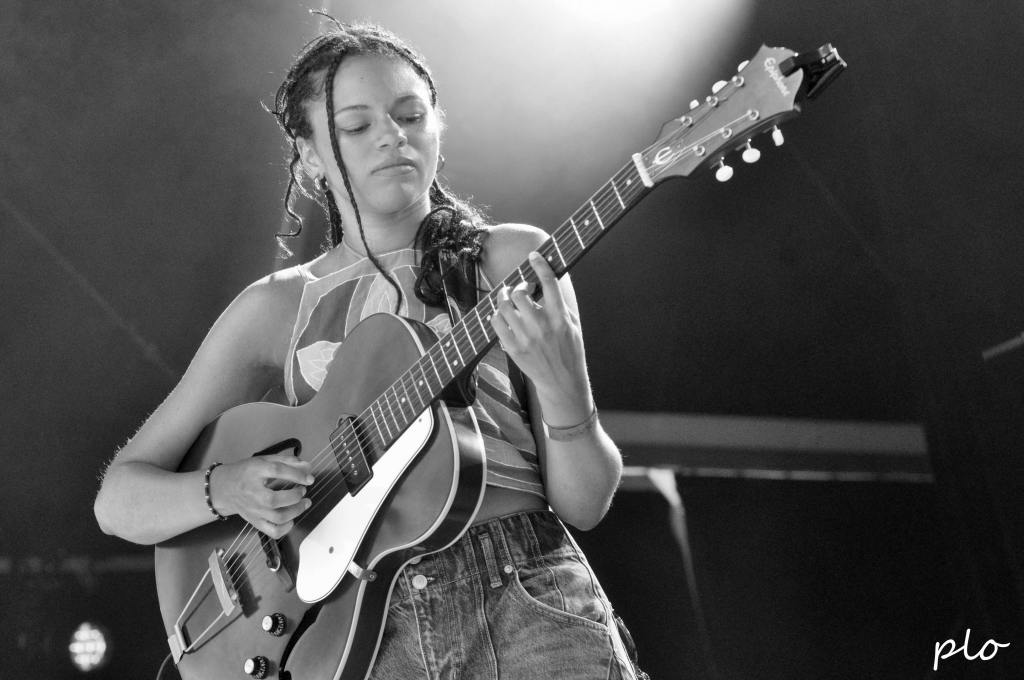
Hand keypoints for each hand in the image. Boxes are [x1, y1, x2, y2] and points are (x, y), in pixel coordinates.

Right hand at [209, 452, 313, 537]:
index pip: (277, 471)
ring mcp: (253, 510)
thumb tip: (308, 467)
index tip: (309, 478)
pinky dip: (286, 528)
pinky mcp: (255, 521)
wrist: (224, 488)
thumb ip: (287, 461)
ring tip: (304, 503)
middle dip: (295, 496)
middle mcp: (252, 492)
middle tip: (302, 491)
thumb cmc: (246, 473)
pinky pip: (273, 531)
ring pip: (277, 517)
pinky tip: (292, 519)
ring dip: (296, 511)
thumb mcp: (264, 460)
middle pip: (275, 499)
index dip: (297, 474)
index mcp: (254, 472)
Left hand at [490, 251, 589, 412]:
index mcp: (560, 317)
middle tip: (521, 289)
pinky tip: (503, 316)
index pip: (548, 283)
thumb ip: (559, 304)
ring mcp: (526, 338)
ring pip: (504, 307)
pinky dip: (497, 315)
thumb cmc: (570, 350)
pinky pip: (496, 323)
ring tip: (508, 299)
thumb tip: (546, 281)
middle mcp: (542, 326)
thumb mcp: (573, 324)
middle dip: (518, 287)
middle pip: (519, 294)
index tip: (534, 256)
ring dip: (504, 298)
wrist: (562, 381)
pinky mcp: (514, 348)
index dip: (540, 265)